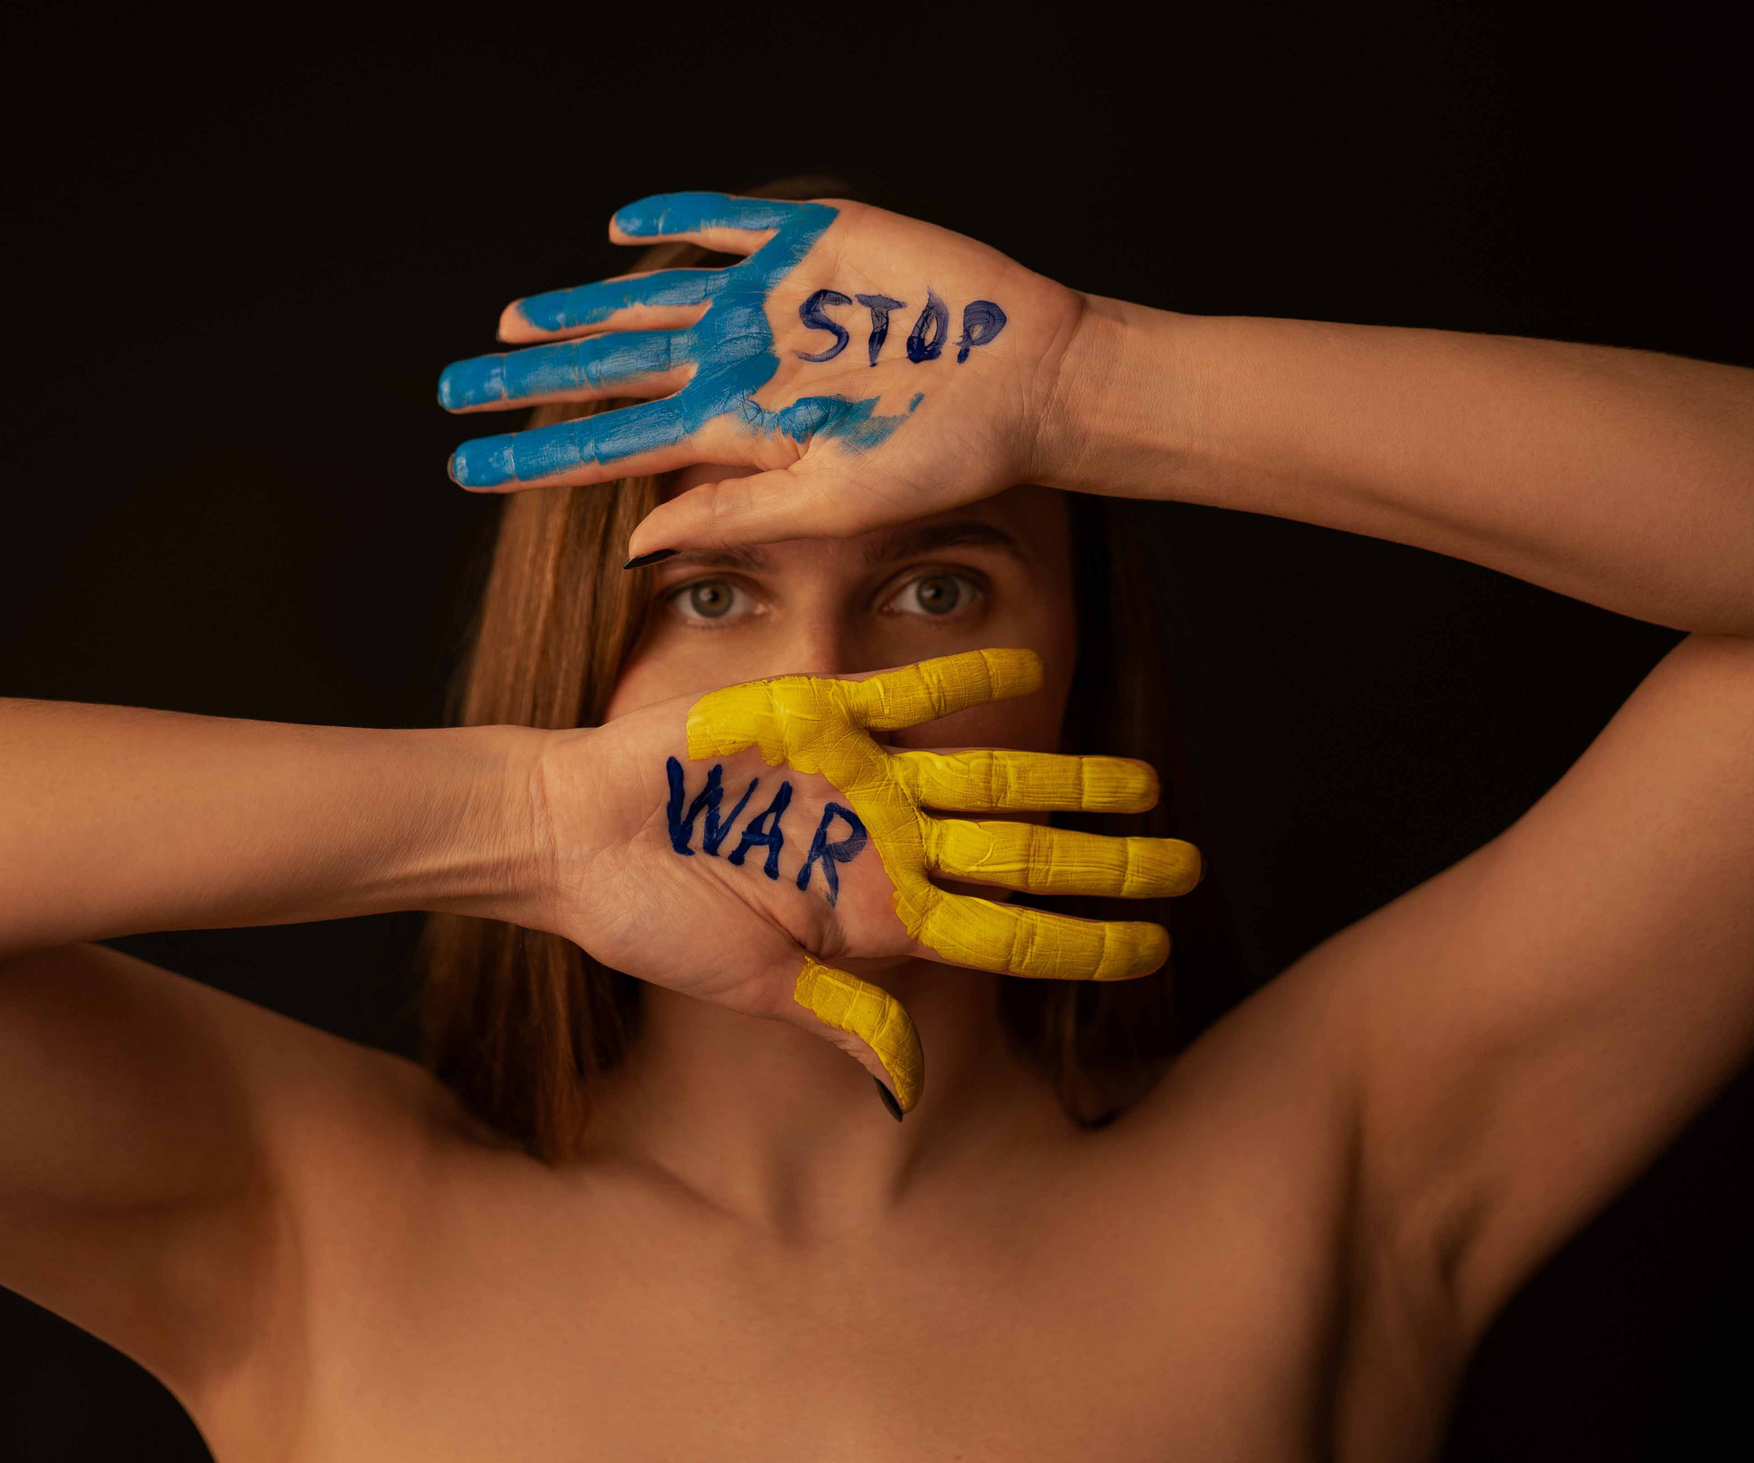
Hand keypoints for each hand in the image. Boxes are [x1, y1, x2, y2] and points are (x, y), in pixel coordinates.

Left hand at [438, 193, 1090, 554]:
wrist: (1035, 379)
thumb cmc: (949, 455)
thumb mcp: (836, 504)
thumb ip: (736, 513)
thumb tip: (635, 544)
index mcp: (738, 428)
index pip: (615, 445)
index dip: (538, 457)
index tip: (464, 470)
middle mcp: (740, 361)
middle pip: (613, 367)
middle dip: (531, 382)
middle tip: (452, 390)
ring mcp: (770, 298)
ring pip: (649, 295)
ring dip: (580, 306)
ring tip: (511, 320)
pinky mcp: (813, 239)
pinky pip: (727, 221)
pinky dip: (674, 217)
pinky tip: (620, 230)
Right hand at [532, 648, 1199, 1113]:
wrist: (566, 834)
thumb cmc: (646, 914)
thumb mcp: (752, 984)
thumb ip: (838, 1017)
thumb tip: (907, 1087)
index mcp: (870, 914)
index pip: (999, 929)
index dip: (1076, 938)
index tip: (1147, 948)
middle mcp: (879, 842)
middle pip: (1015, 852)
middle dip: (1102, 862)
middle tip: (1186, 862)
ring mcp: (854, 776)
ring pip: (984, 776)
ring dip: (1062, 780)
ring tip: (1143, 784)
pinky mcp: (814, 714)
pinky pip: (902, 691)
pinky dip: (958, 677)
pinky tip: (1024, 667)